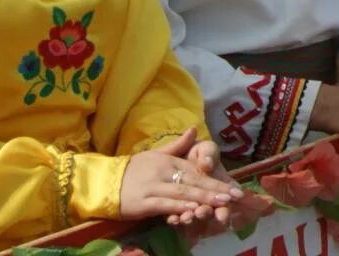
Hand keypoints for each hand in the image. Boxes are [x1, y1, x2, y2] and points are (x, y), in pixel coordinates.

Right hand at [120, 129, 241, 224]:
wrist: (103, 181)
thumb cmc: (131, 170)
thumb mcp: (155, 154)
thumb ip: (177, 146)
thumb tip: (194, 129)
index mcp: (167, 161)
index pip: (195, 171)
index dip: (215, 180)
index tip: (233, 189)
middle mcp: (163, 172)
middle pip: (193, 182)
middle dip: (215, 190)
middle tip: (235, 197)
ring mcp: (153, 187)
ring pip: (182, 193)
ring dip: (203, 198)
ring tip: (221, 203)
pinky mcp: (143, 202)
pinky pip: (165, 204)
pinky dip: (180, 206)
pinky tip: (194, 209)